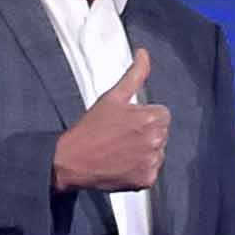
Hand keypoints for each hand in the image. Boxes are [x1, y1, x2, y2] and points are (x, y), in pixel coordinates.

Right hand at [53, 51, 167, 192]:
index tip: (128, 123)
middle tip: (122, 136)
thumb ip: (134, 75)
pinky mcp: (146, 180)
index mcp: (150, 119)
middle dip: (146, 133)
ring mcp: (151, 162)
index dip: (145, 117)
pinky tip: (122, 164)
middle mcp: (154, 141)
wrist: (72, 160)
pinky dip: (139, 170)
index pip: (162, 115)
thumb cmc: (90, 129)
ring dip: (144, 152)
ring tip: (121, 150)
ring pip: (158, 153)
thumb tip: (144, 54)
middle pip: (162, 133)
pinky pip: (151, 172)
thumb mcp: (112, 97)